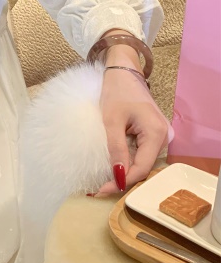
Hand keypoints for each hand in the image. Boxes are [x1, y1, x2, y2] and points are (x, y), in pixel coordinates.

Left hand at [94, 68, 171, 196]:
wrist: (123, 71)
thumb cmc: (117, 91)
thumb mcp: (111, 121)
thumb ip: (116, 149)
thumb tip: (118, 176)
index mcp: (156, 133)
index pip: (142, 168)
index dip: (123, 181)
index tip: (101, 190)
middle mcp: (163, 137)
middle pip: (144, 168)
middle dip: (123, 179)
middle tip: (100, 189)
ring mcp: (159, 135)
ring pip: (142, 162)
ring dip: (124, 172)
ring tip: (104, 181)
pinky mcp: (151, 134)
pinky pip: (140, 153)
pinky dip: (127, 161)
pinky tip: (113, 166)